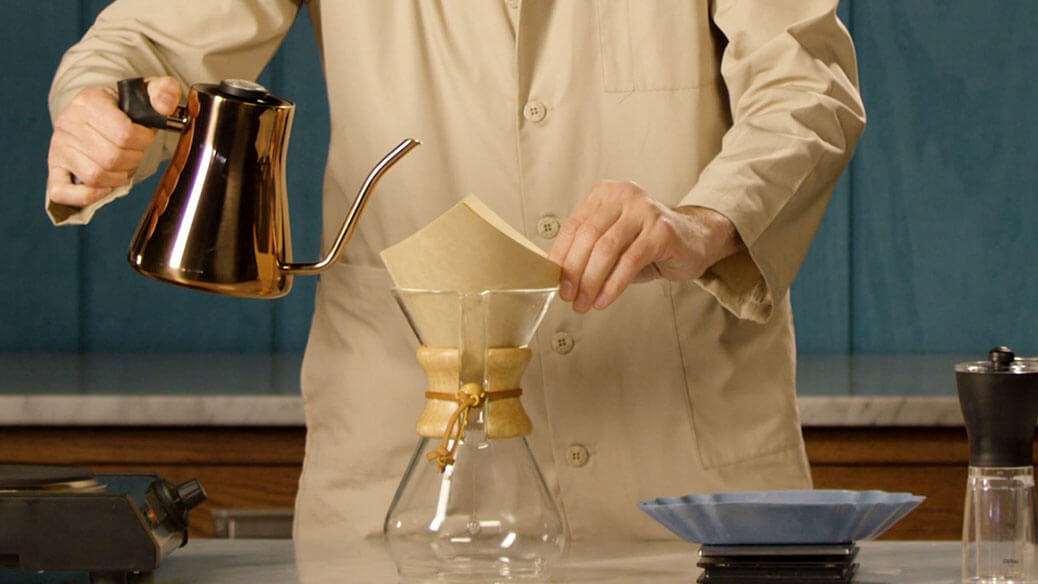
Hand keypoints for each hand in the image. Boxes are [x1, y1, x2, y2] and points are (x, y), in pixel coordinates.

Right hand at [46, 76, 180, 208]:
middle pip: (112, 157)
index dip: (144, 141)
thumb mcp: (147, 92)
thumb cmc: (124, 107)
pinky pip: (63, 192)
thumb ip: (164, 92)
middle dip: (134, 159)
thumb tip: (164, 105)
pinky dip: (88, 195)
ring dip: (118, 176)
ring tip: (123, 164)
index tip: (144, 136)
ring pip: (95, 176)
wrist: (96, 112)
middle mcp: (68, 122)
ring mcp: (59, 147)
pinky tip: (105, 187)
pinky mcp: (55, 168)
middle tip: (135, 152)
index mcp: (90, 100)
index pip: (124, 133)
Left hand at [548, 180, 743, 312]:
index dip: (560, 255)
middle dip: (574, 271)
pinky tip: (604, 300)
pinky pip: (630, 262)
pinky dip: (613, 285)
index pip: (573, 225)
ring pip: (607, 249)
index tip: (553, 280)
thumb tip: (562, 278)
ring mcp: (645, 210)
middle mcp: (624, 196)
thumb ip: (589, 251)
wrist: (694, 239)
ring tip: (584, 303)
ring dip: (591, 281)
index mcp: (606, 194)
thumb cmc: (648, 243)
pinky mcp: (662, 231)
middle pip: (588, 236)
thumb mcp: (614, 241)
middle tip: (568, 296)